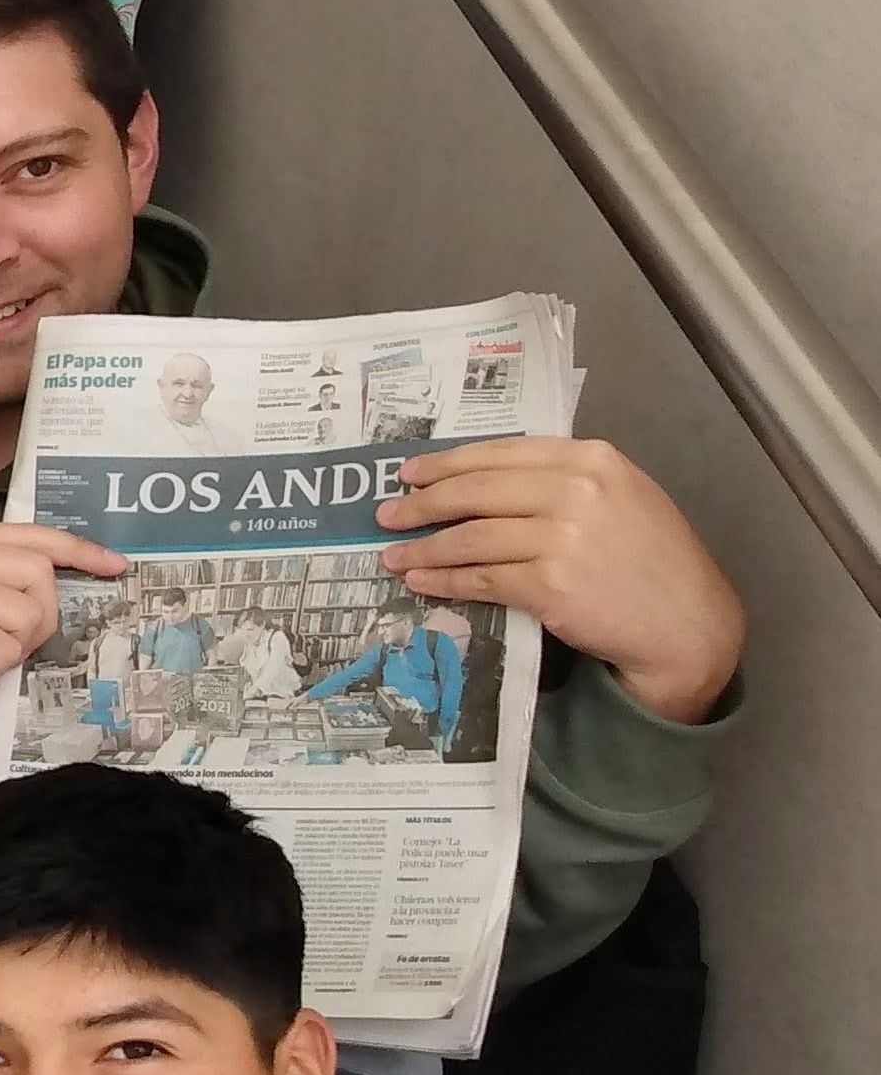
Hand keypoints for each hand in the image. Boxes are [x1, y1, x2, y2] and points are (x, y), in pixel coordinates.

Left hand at [379, 438, 741, 720]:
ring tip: (392, 554)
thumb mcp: (622, 497)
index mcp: (592, 460)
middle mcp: (576, 490)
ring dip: (423, 547)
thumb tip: (487, 481)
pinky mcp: (549, 583)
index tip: (410, 473)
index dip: (448, 464)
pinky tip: (420, 581)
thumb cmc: (653, 560)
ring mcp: (562, 537)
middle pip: (476, 491)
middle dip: (423, 503)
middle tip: (387, 513)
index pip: (501, 452)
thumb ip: (564, 480)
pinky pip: (479, 577)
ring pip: (470, 536)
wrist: (686, 622)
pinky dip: (443, 580)